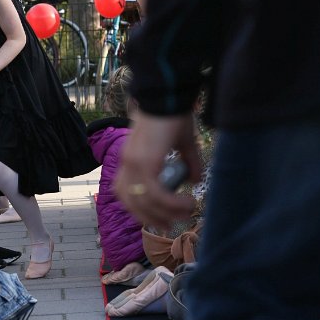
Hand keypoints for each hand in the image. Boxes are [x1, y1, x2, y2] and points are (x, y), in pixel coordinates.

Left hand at [113, 111, 201, 227]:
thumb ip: (187, 161)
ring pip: (145, 202)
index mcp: (130, 159)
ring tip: (186, 211)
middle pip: (132, 203)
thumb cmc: (174, 114)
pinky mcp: (145, 162)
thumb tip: (195, 179)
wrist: (168, 94)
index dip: (139, 209)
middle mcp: (127, 163)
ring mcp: (133, 163)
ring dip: (166, 212)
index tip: (158, 219)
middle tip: (172, 224)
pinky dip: (171, 203)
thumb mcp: (182, 143)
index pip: (125, 193)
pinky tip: (186, 202)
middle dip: (152, 218)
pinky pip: (156, 193)